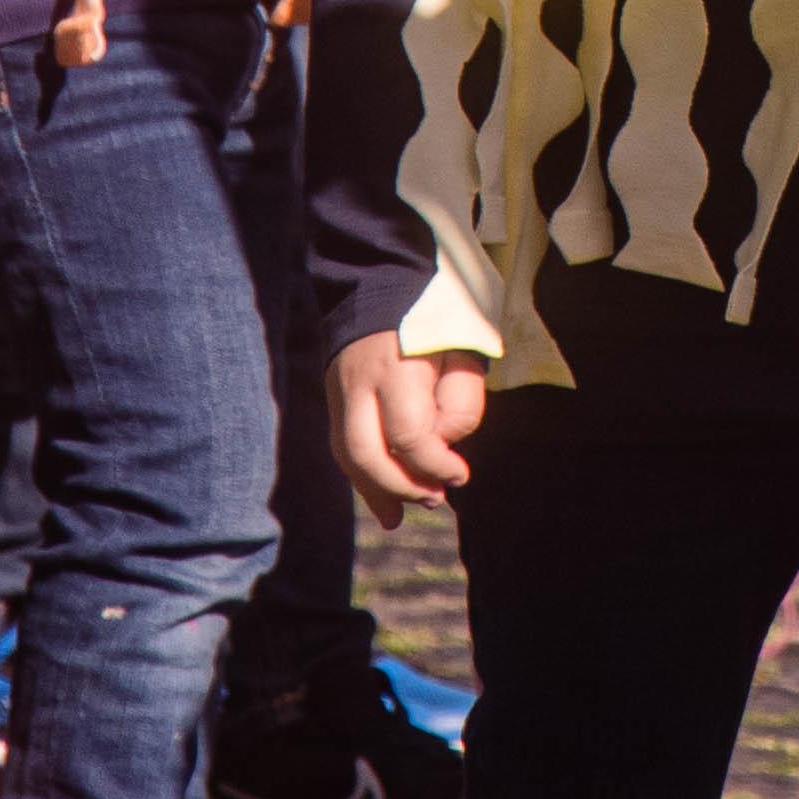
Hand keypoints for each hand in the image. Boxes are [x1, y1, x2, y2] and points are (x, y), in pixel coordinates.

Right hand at [332, 331, 490, 520]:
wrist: (383, 284)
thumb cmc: (436, 319)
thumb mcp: (464, 348)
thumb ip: (461, 400)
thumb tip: (442, 447)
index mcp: (396, 367)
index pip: (409, 434)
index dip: (436, 464)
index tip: (460, 474)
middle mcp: (358, 383)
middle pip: (365, 454)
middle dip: (401, 486)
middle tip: (435, 498)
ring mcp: (339, 392)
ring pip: (346, 456)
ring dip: (377, 491)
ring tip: (402, 514)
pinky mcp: (334, 399)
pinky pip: (342, 448)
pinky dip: (362, 478)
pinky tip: (384, 505)